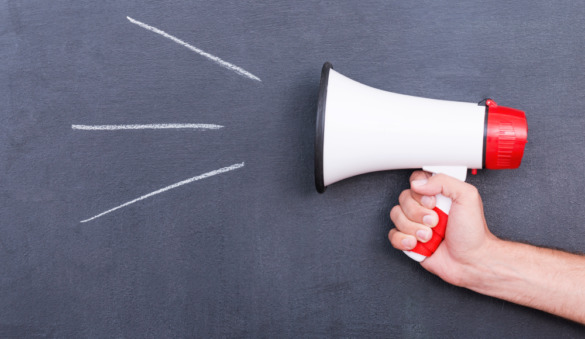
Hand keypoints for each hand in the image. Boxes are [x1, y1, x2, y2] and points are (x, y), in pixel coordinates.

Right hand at [388, 171, 497, 286]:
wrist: (470, 262)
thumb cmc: (472, 233)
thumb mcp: (467, 197)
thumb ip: (444, 181)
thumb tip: (419, 183)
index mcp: (438, 194)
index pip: (416, 180)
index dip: (420, 192)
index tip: (432, 202)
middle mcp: (425, 207)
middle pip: (403, 198)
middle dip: (418, 213)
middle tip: (434, 222)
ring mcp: (416, 223)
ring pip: (396, 215)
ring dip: (413, 228)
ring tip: (429, 236)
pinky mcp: (409, 239)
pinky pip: (393, 234)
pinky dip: (403, 240)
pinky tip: (416, 243)